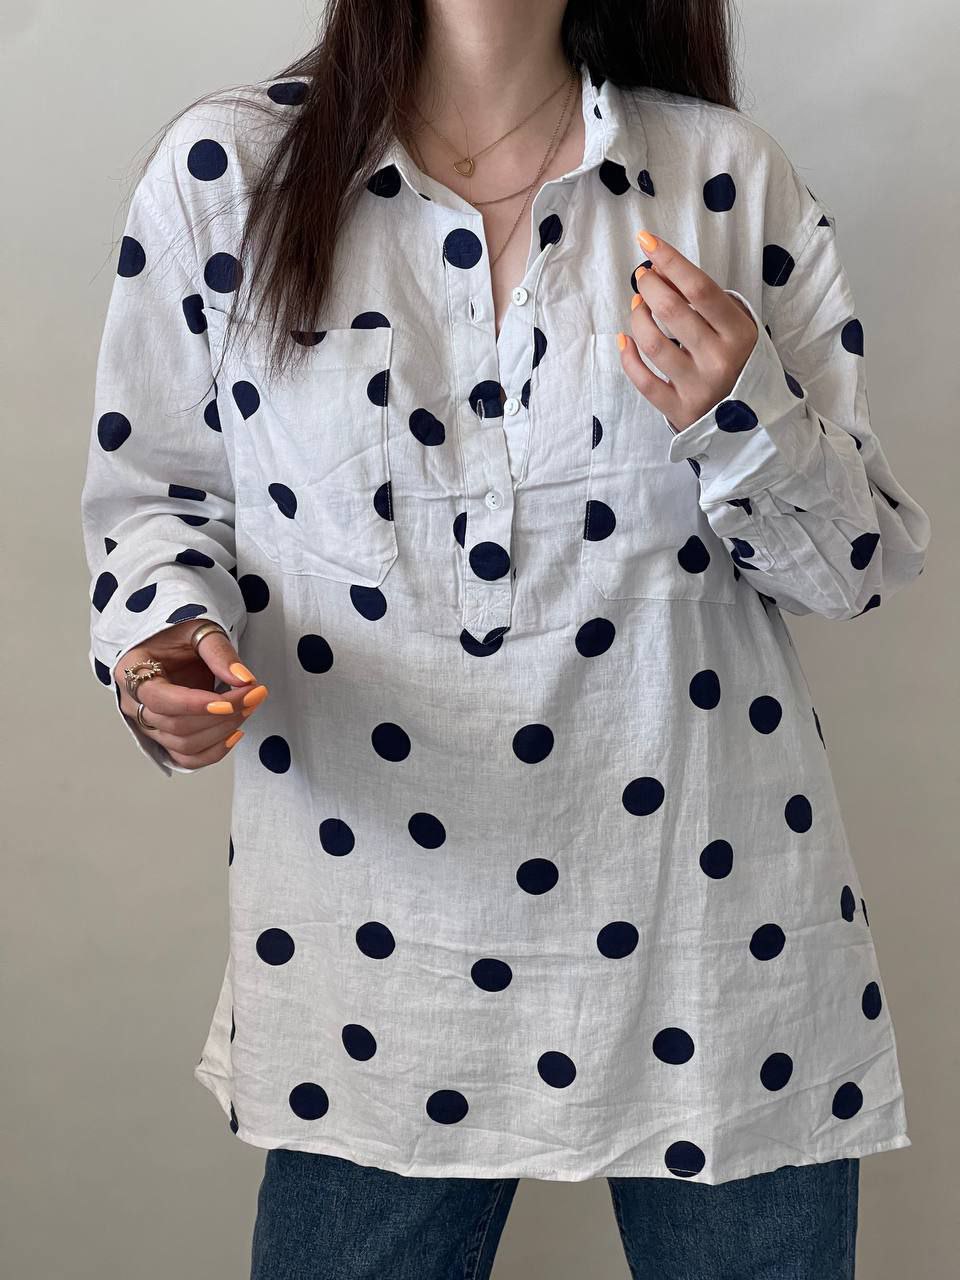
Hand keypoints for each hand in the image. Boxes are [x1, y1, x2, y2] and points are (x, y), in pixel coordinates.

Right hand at [113, 619, 267, 768]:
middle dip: (220, 714)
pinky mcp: (166, 737)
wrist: (174, 642)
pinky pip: (186, 758)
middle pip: (175, 725)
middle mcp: (134, 703)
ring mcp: (148, 724)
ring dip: (222, 731)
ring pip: (183, 744)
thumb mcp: (198, 630)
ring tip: (249, 706)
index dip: (195, 704)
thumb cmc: (178, 633)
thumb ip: (219, 653)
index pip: (158, 699)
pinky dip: (213, 752)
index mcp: (131, 670)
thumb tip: (244, 679)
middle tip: (253, 694)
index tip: (229, 702)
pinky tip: (235, 733)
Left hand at [617, 230, 758, 433]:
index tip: (647, 240)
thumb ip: (705, 300)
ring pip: (651, 342)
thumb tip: (660, 268)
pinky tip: (624, 339)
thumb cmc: (737, 361)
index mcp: (739, 334)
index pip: (699, 288)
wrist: (749, 421)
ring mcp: (698, 387)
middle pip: (672, 310)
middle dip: (649, 285)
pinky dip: (628, 356)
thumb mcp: (735, 327)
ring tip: (637, 305)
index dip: (670, 260)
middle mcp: (720, 361)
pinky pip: (642, 380)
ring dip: (637, 316)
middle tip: (643, 277)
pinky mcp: (679, 410)